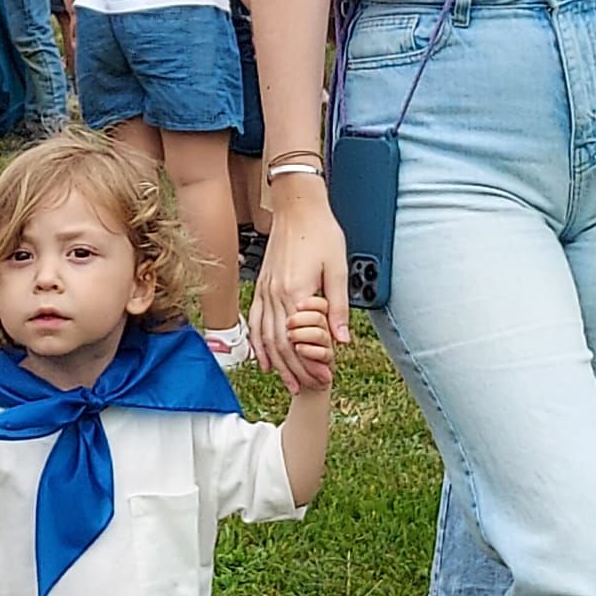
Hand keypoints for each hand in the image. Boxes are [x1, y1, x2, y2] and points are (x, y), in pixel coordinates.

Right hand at [250, 188, 349, 391]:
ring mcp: (264, 290)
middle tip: (308, 388)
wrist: (297, 207)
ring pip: (265, 336)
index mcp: (295, 292)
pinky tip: (264, 358)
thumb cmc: (320, 232)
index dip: (310, 364)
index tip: (323, 378)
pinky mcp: (260, 285)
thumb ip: (337, 306)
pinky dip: (258, 343)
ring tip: (288, 382)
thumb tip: (341, 339)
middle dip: (295, 370)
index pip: (299, 341)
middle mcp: (274, 294)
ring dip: (277, 363)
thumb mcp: (338, 268)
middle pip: (280, 344)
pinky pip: (254, 321)